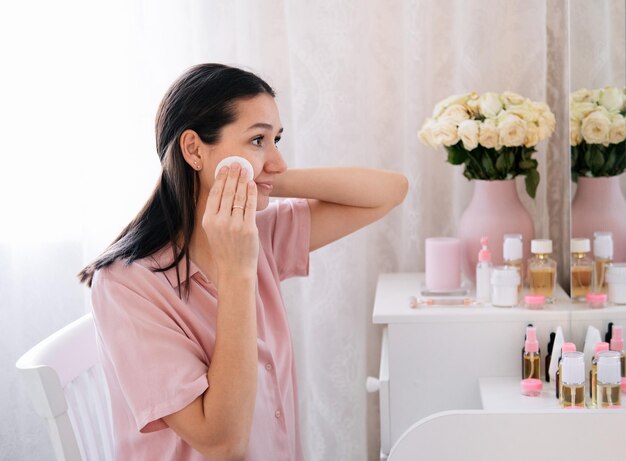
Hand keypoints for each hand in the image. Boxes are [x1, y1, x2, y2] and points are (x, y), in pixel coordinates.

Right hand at [203, 163, 258, 278]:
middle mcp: (219, 221)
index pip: (214, 194)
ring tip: (245, 170)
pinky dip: (251, 193)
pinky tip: (252, 185)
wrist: (234, 270)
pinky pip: (250, 206)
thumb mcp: (213, 231)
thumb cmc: (225, 250)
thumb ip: (215, 214)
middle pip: (227, 192)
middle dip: (232, 175)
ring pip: (238, 196)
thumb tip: (220, 192)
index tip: (225, 168)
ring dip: (243, 181)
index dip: (220, 179)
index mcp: (208, 221)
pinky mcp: (248, 228)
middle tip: (237, 164)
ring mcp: (234, 225)